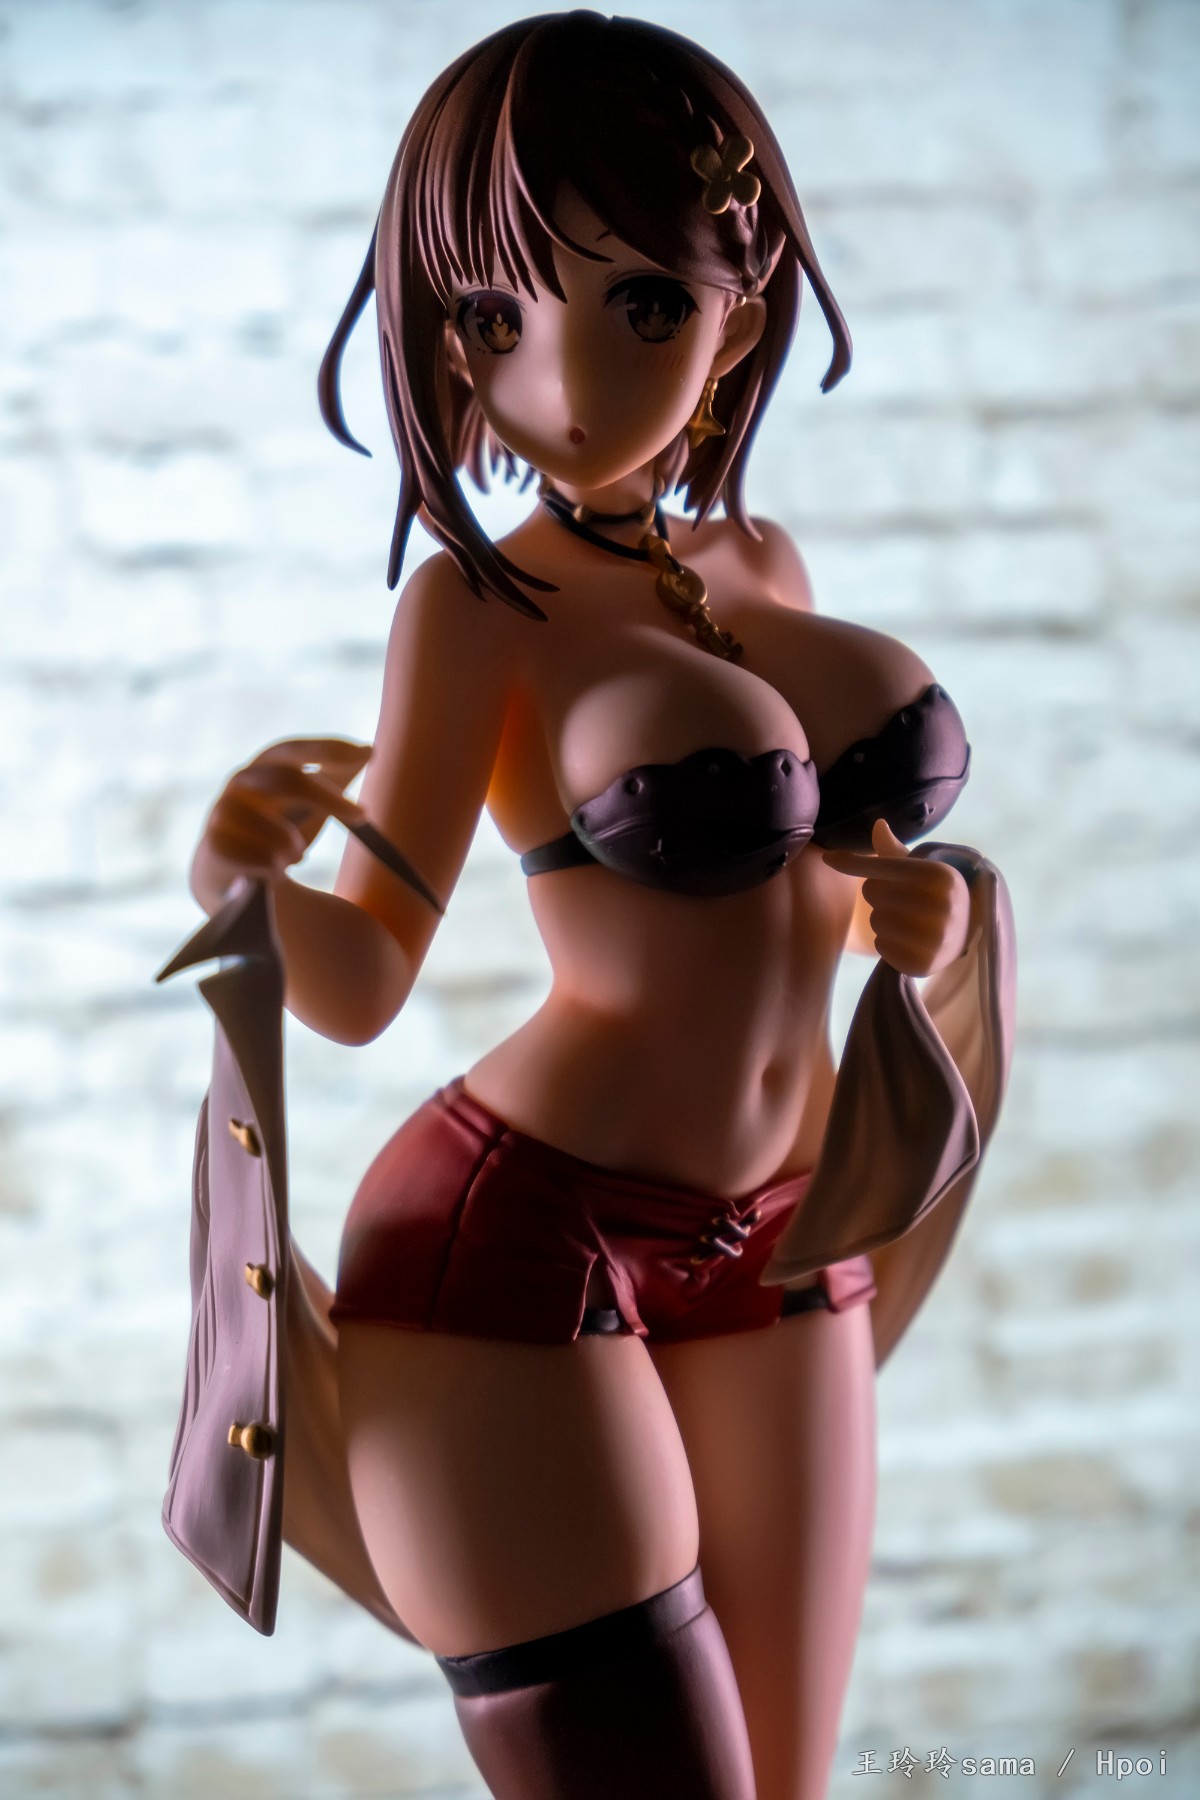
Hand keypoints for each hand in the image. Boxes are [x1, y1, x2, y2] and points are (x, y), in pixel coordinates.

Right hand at [198, 737, 371, 893]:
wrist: (227, 875)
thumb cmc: (273, 830)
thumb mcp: (305, 802)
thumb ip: (334, 776)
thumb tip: (369, 749)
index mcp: (262, 767)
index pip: (293, 749)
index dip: (328, 748)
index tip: (369, 754)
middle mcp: (240, 783)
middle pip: (288, 780)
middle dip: (330, 799)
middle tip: (363, 815)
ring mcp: (222, 812)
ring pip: (278, 831)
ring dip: (296, 847)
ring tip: (295, 856)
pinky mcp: (214, 846)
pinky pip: (263, 860)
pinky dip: (277, 868)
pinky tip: (274, 871)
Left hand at [822, 818, 970, 976]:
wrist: (967, 934)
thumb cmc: (934, 894)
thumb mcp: (921, 868)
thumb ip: (894, 850)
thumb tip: (878, 824)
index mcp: (940, 876)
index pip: (882, 866)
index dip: (852, 863)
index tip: (828, 858)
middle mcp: (943, 906)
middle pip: (874, 893)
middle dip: (877, 894)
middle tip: (895, 899)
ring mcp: (936, 938)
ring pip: (876, 921)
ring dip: (880, 919)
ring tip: (901, 919)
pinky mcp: (924, 964)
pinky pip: (881, 947)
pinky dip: (885, 943)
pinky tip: (904, 939)